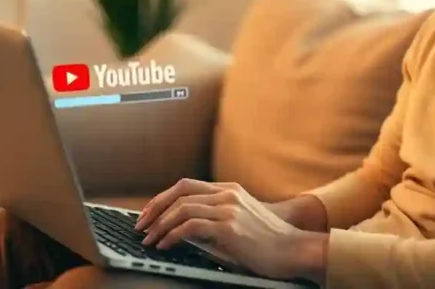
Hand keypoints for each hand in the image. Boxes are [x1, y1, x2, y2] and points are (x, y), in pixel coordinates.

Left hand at [134, 178, 325, 279]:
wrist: (294, 249)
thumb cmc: (268, 241)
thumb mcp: (241, 219)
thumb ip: (216, 216)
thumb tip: (182, 227)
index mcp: (228, 190)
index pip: (185, 186)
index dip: (162, 198)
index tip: (148, 214)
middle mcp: (227, 194)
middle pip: (179, 192)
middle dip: (154, 209)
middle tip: (140, 226)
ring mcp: (228, 209)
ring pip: (181, 209)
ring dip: (159, 225)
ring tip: (149, 240)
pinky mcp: (229, 227)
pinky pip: (190, 227)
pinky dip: (172, 236)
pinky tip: (165, 245)